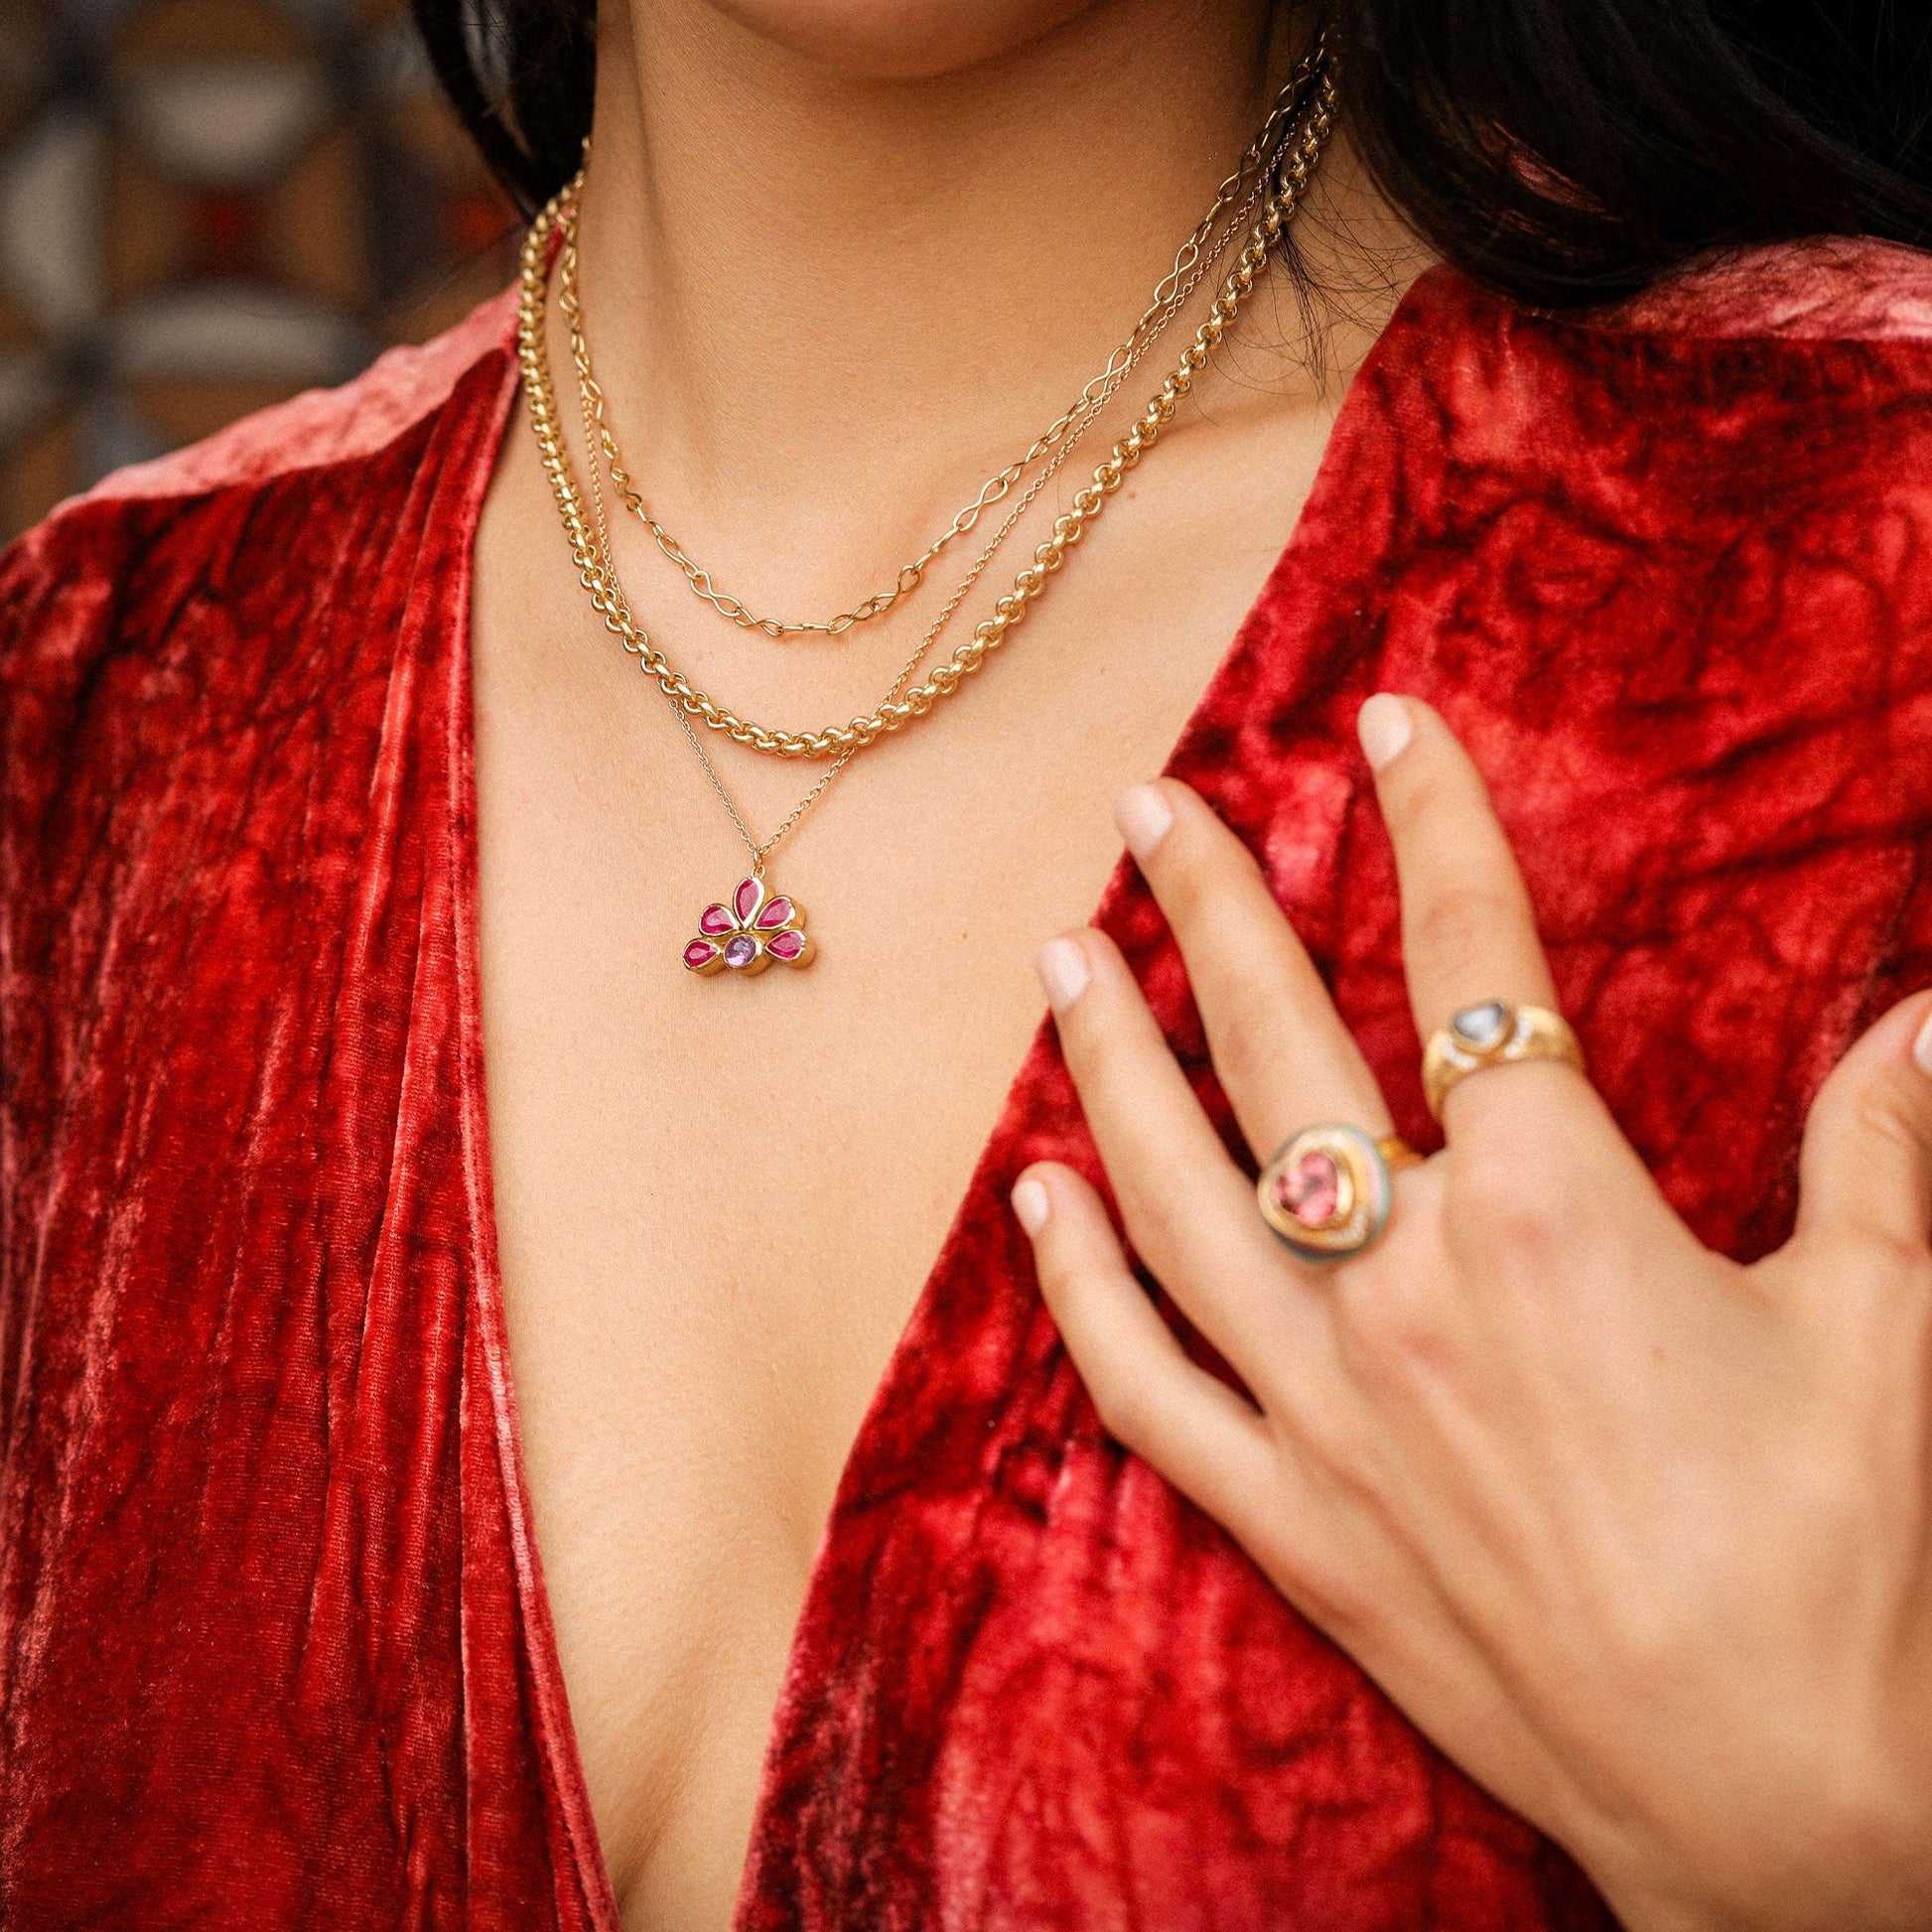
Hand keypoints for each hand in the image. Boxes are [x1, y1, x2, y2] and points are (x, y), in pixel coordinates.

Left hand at [1012, 695, 1931, 1931]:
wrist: (1783, 1817)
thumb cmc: (1848, 1568)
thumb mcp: (1888, 1326)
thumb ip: (1887, 1144)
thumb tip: (1931, 1008)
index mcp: (1549, 1210)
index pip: (1474, 958)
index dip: (1433, 821)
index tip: (1386, 725)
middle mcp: (1404, 1284)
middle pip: (1277, 1044)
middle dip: (1211, 905)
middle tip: (1148, 808)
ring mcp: (1322, 1404)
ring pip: (1171, 1190)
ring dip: (1105, 1063)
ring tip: (1059, 959)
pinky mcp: (1286, 1516)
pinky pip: (1142, 1382)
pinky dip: (1076, 1285)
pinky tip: (1033, 1201)